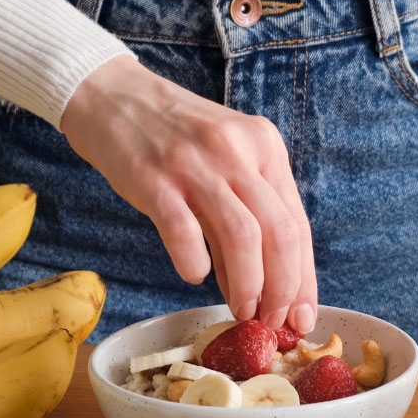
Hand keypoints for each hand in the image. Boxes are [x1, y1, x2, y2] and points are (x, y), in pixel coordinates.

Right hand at [60, 55, 317, 332]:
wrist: (113, 96)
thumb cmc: (172, 136)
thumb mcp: (225, 159)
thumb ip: (246, 214)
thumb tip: (262, 286)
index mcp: (264, 146)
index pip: (297, 222)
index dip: (304, 278)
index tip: (302, 318)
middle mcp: (238, 151)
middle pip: (280, 233)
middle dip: (283, 289)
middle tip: (272, 321)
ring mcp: (196, 164)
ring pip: (243, 237)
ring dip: (247, 285)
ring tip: (240, 309)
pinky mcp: (155, 179)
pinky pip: (185, 233)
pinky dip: (194, 263)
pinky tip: (194, 273)